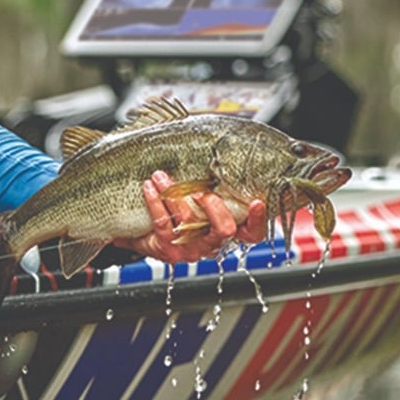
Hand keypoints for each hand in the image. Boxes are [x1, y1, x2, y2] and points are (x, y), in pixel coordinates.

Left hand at [113, 170, 267, 263]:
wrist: (142, 232)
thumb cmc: (175, 208)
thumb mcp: (195, 195)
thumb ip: (211, 182)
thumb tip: (220, 148)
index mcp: (225, 230)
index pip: (252, 233)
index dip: (257, 220)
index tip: (256, 202)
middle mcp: (212, 243)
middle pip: (224, 230)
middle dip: (214, 208)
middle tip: (201, 192)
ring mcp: (191, 249)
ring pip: (188, 221)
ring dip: (173, 193)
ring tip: (160, 176)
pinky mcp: (169, 250)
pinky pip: (163, 223)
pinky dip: (155, 201)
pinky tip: (149, 187)